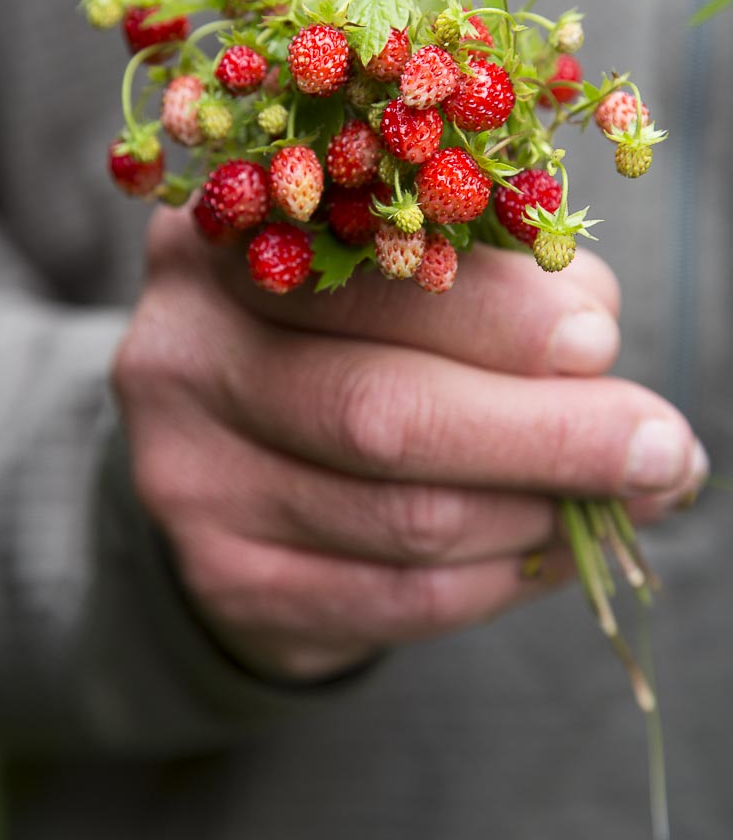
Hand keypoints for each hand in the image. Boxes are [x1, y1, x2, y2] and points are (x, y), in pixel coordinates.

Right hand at [113, 208, 704, 680]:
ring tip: (618, 493)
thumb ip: (489, 285)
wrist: (236, 450)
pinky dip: (496, 578)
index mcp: (223, 242)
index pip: (367, 275)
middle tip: (658, 445)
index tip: (603, 341)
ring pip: (400, 517)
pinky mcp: (220, 574)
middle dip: (546, 433)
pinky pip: (392, 599)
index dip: (497, 314)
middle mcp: (183, 353)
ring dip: (536, 510)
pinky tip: (544, 546)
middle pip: (381, 411)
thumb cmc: (340, 335)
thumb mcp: (395, 275)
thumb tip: (598, 345)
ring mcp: (185, 474)